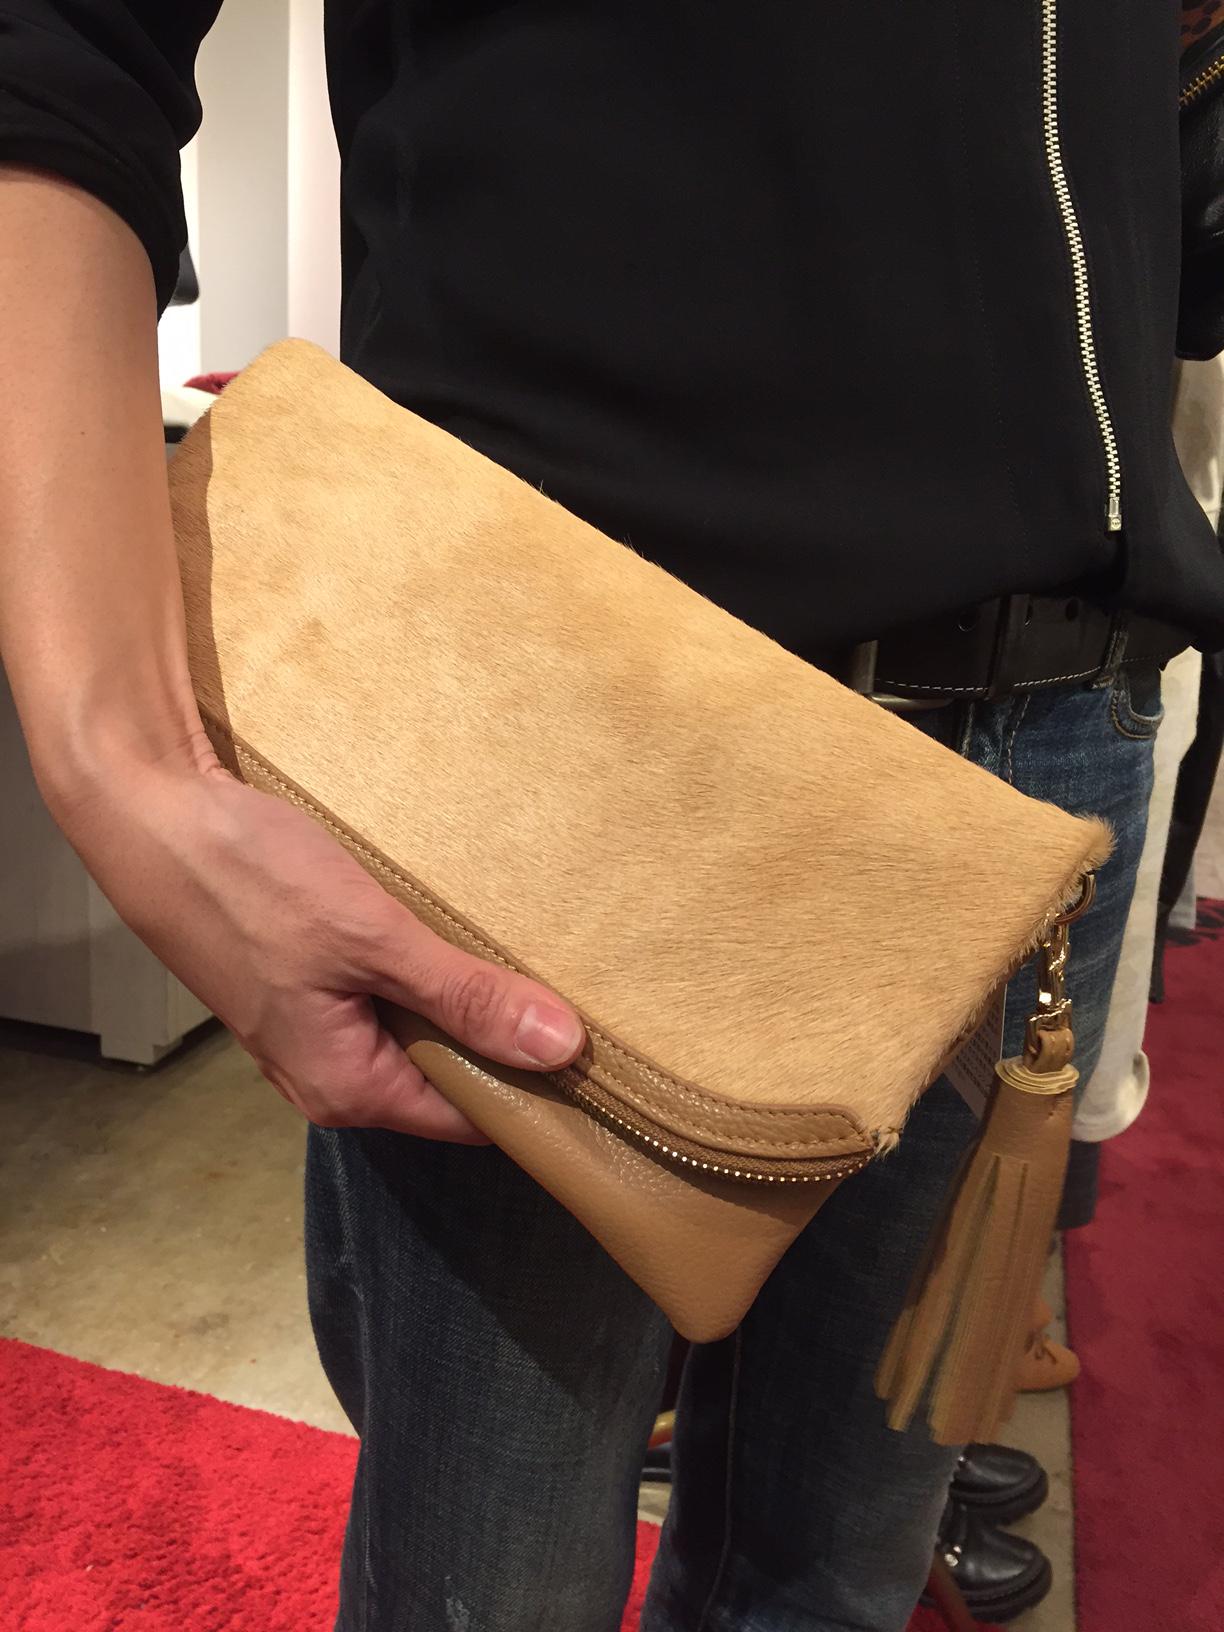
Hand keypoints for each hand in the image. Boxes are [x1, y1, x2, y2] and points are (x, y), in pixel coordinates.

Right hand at [59, 742, 585, 1140]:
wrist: (147, 813)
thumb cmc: (249, 881)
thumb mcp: (372, 939)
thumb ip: (465, 997)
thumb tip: (561, 1049)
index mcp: (348, 1088)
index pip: (473, 1119)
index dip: (538, 1089)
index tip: (603, 1057)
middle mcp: (329, 1075)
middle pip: (447, 1076)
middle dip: (506, 1039)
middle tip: (582, 990)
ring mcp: (312, 1028)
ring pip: (417, 1030)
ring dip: (465, 998)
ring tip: (530, 957)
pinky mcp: (303, 981)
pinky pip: (386, 994)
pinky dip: (425, 971)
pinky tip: (456, 932)